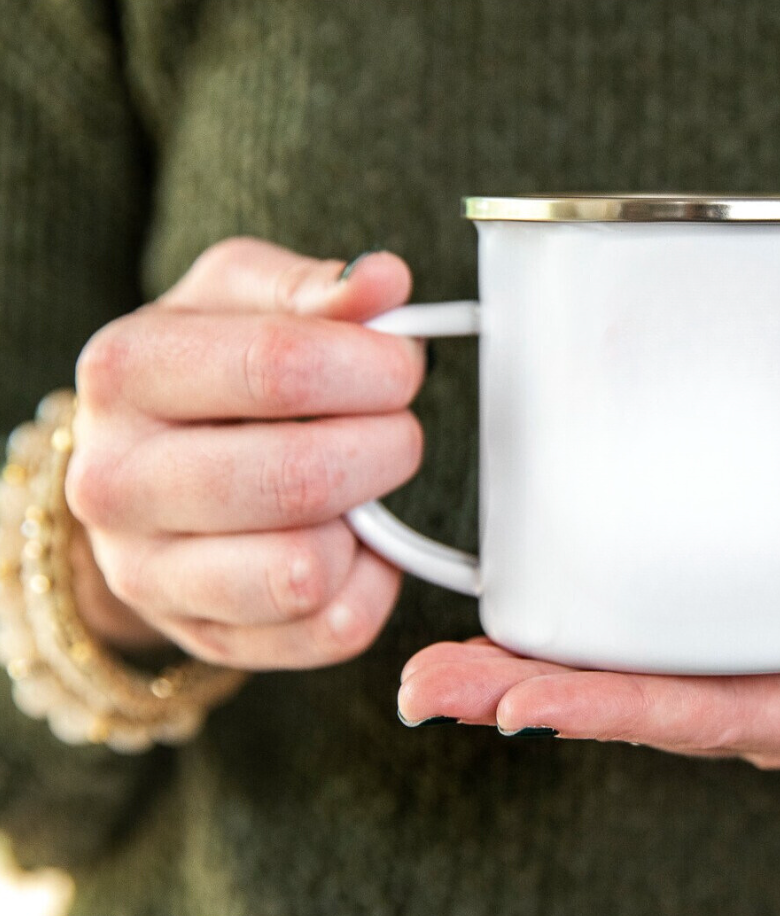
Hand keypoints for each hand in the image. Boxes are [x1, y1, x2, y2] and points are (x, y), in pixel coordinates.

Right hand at [67, 239, 424, 669]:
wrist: (143, 472)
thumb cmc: (205, 373)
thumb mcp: (240, 299)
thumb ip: (312, 286)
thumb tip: (382, 281)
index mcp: (126, 372)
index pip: (280, 367)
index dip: (374, 366)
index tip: (402, 366)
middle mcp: (116, 482)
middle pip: (300, 478)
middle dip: (386, 447)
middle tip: (396, 429)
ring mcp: (151, 574)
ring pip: (307, 572)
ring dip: (369, 522)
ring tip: (360, 487)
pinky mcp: (207, 638)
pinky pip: (332, 630)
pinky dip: (371, 584)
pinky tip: (353, 542)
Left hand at [398, 546, 779, 769]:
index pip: (702, 715)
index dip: (608, 709)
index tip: (517, 702)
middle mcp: (779, 698)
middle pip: (641, 704)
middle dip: (532, 698)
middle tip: (431, 687)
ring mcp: (765, 667)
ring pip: (639, 674)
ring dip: (539, 670)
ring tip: (443, 665)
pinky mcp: (764, 626)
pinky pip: (669, 635)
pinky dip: (594, 628)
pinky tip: (535, 612)